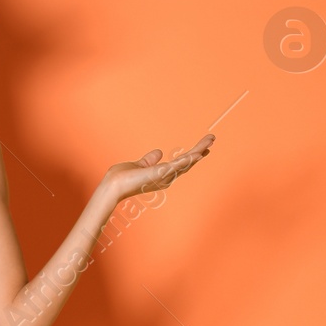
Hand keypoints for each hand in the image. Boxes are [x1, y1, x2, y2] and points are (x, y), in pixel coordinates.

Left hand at [99, 133, 213, 203]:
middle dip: (200, 150)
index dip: (192, 155)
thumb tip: (159, 152)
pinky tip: (197, 153)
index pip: (181, 163)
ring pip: (186, 162)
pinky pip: (177, 165)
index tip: (202, 147)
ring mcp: (164, 176)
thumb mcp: (140, 164)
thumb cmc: (122, 178)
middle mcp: (166, 177)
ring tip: (209, 141)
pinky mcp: (159, 174)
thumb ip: (150, 159)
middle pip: (188, 162)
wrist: (113, 186)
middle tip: (211, 139)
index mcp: (162, 175)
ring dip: (198, 151)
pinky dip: (188, 159)